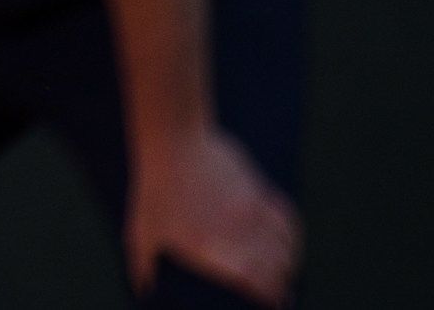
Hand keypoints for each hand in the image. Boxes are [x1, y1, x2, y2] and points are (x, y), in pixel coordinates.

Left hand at [129, 125, 299, 300]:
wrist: (173, 141)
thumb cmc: (154, 191)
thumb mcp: (141, 231)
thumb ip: (144, 266)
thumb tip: (143, 290)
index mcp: (211, 250)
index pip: (253, 283)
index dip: (266, 298)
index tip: (271, 306)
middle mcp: (238, 234)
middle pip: (276, 270)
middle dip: (280, 288)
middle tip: (277, 298)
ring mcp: (252, 212)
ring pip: (285, 248)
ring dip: (288, 265)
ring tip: (283, 275)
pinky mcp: (259, 191)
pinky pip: (286, 221)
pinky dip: (292, 238)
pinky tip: (287, 244)